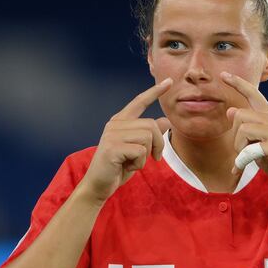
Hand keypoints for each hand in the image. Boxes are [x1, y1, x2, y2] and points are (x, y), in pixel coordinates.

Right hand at [80, 78, 172, 202]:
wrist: (98, 185)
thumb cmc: (118, 167)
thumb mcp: (138, 150)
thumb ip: (149, 135)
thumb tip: (166, 121)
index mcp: (120, 121)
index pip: (139, 102)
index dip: (155, 92)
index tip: (169, 81)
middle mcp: (115, 124)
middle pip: (151, 125)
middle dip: (158, 144)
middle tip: (153, 158)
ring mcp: (112, 135)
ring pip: (148, 137)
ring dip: (148, 155)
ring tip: (135, 162)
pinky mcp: (112, 147)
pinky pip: (140, 151)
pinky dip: (139, 163)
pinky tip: (127, 167)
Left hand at [221, 71, 267, 196]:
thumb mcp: (257, 141)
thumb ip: (246, 126)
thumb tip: (231, 111)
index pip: (252, 94)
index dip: (237, 83)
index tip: (223, 74)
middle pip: (240, 115)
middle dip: (235, 137)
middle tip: (242, 152)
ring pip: (243, 130)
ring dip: (238, 149)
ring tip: (245, 159)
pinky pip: (249, 149)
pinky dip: (241, 161)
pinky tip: (238, 169)